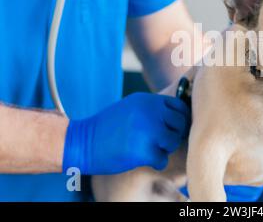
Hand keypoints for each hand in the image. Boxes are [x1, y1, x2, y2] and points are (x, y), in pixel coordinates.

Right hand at [62, 93, 189, 174]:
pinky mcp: (143, 150)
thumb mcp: (132, 107)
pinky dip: (156, 162)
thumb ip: (154, 109)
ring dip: (165, 148)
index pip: (179, 107)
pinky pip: (162, 159)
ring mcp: (148, 130)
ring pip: (174, 141)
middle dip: (173, 134)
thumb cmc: (108, 127)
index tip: (172, 128)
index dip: (179, 119)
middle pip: (180, 123)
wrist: (82, 141)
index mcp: (148, 100)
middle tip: (161, 142)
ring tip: (151, 149)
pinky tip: (144, 159)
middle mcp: (150, 111)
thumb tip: (180, 116)